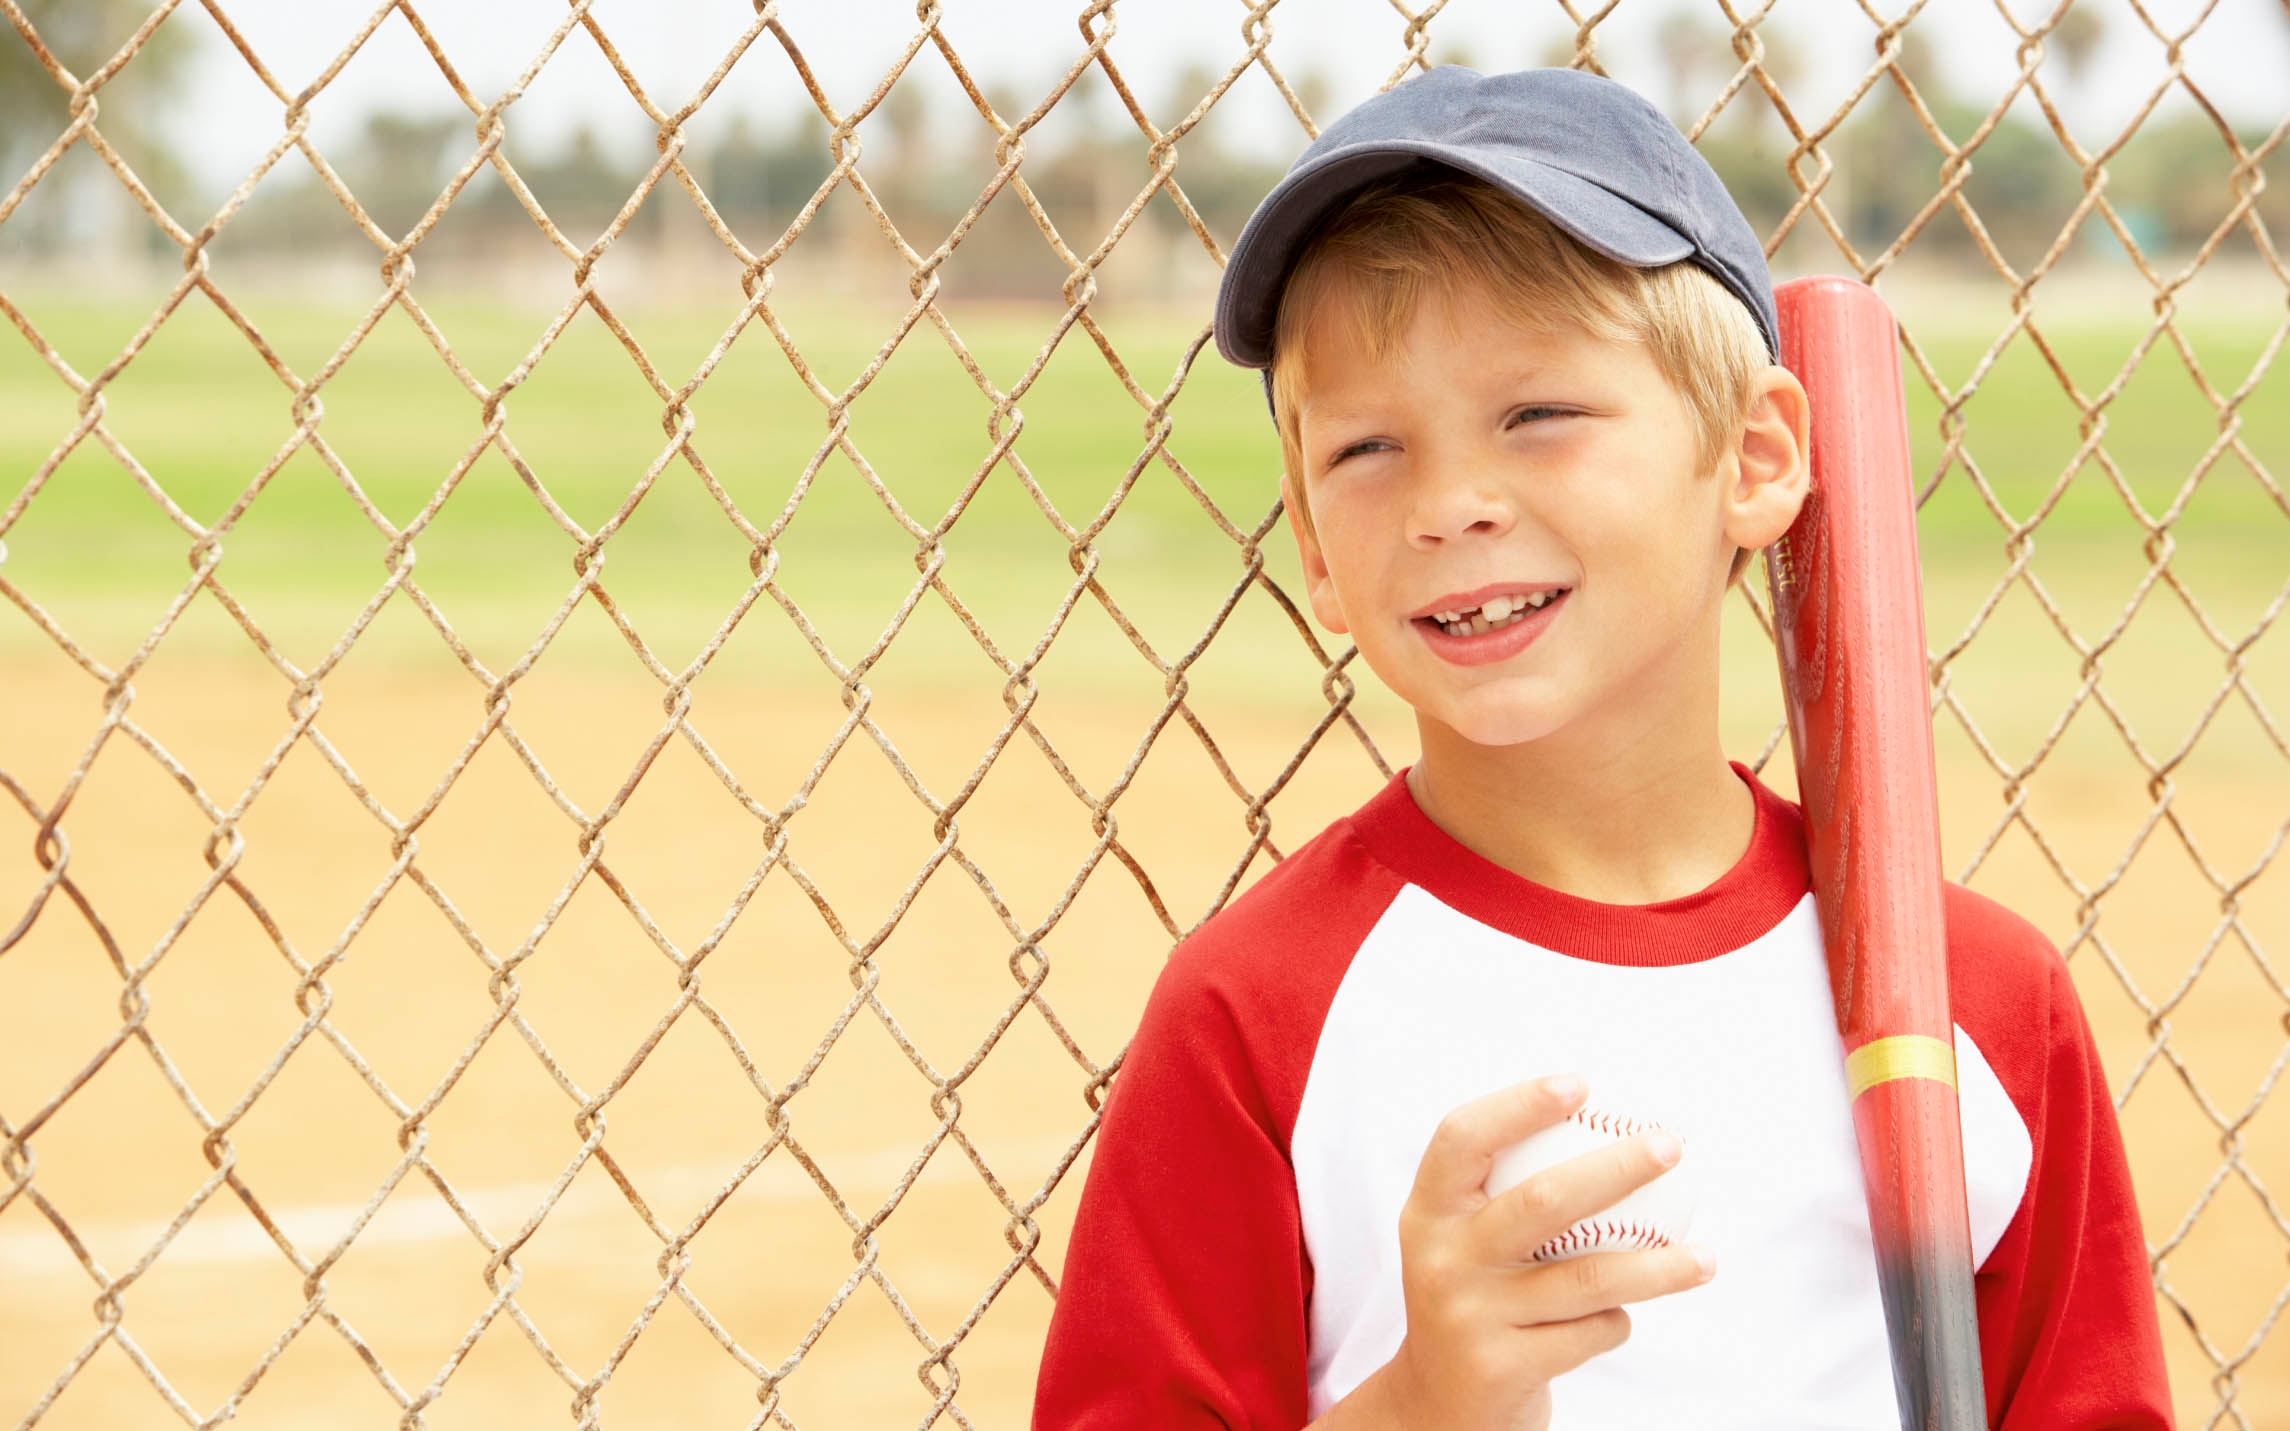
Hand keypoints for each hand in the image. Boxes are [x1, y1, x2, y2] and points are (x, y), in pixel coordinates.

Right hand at [1375, 1074, 1714, 1430]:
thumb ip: (1506, 1191)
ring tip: (1704, 1258)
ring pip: (1588, 1278)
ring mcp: (1470, 1314)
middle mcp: (1441, 1258)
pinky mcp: (1502, 1366)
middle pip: (1543, 1200)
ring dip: (1659, 1267)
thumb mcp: (1463, 1242)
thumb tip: (1604, 1122)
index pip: (1463, 1137)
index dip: (1519, 1104)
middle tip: (1672, 1146)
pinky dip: (1618, 1323)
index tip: (1581, 1084)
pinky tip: (1625, 1316)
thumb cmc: (1473, 1299)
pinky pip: (1590, 1333)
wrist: (1436, 1407)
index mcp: (1428, 1212)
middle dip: (1618, 1167)